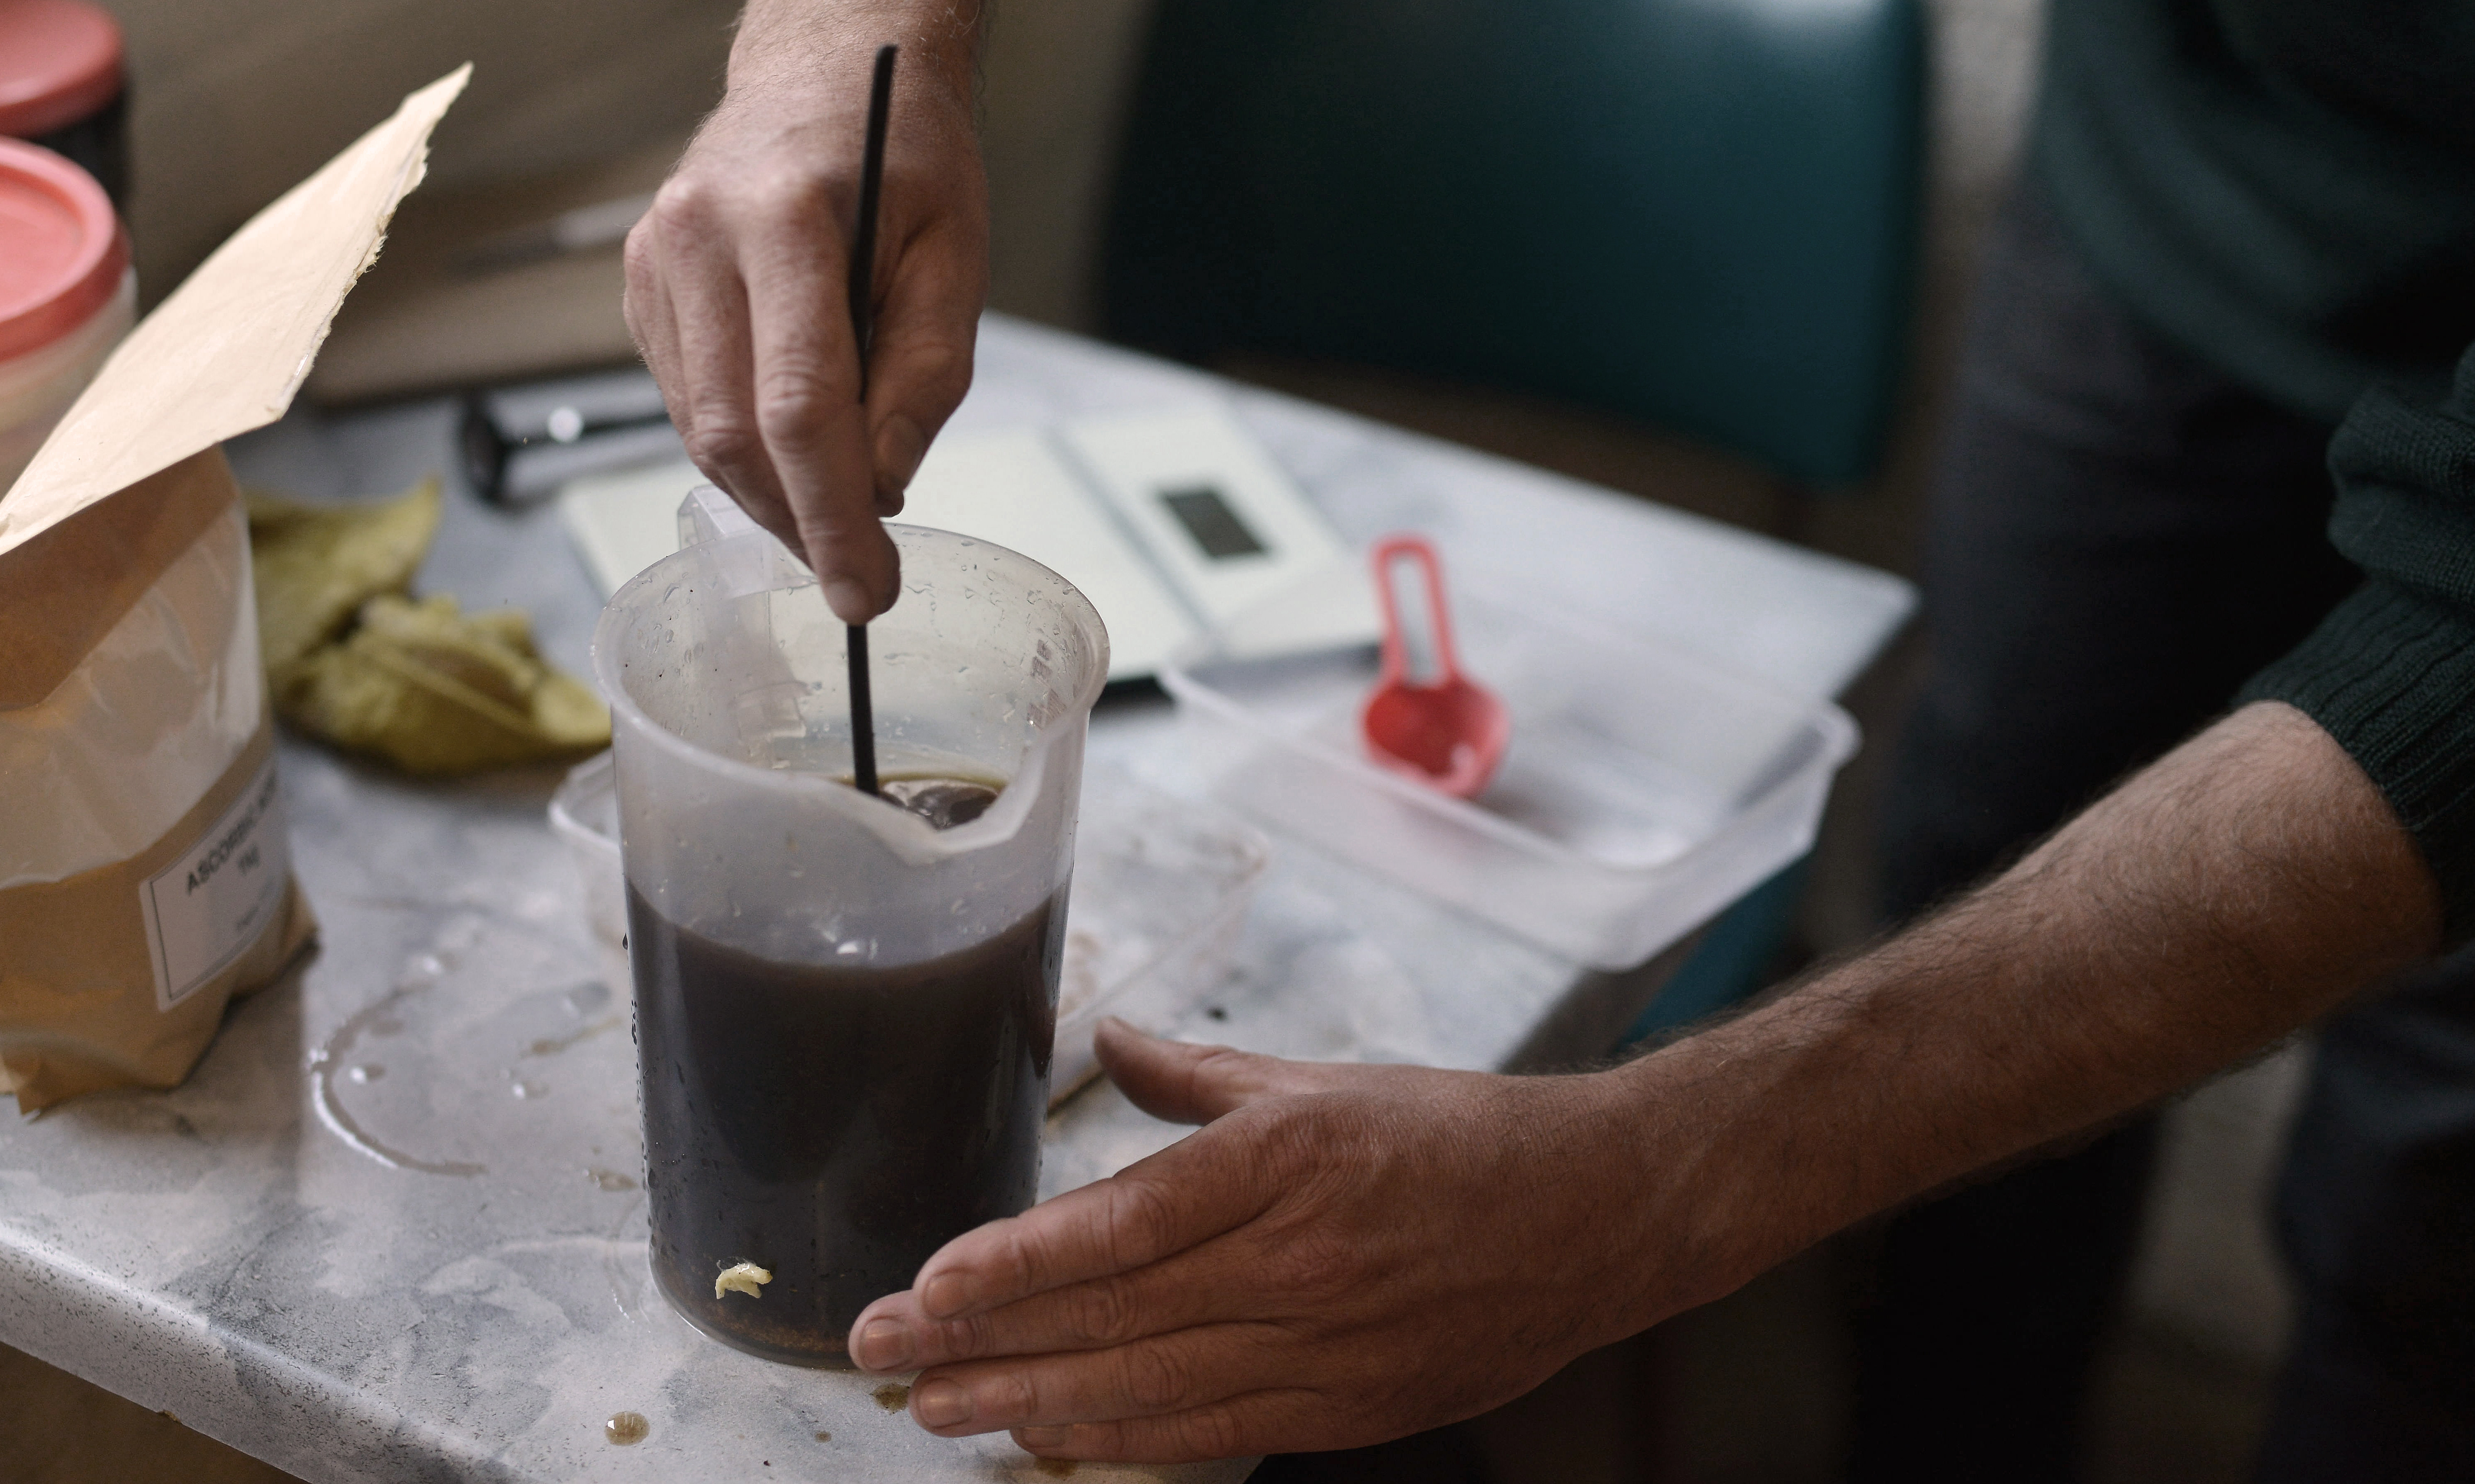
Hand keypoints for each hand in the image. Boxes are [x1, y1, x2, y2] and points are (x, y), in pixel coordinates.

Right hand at [622, 50, 985, 621]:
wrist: (827, 64)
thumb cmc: (905, 152)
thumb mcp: (954, 252)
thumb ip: (924, 372)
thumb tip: (882, 486)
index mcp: (781, 218)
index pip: (796, 406)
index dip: (833, 515)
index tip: (870, 590)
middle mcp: (695, 237)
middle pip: (734, 432)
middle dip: (799, 522)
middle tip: (861, 573)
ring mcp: (653, 259)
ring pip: (701, 428)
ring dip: (769, 491)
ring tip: (840, 506)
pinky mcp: (639, 282)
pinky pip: (687, 398)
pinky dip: (742, 444)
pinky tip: (794, 441)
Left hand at [846, 1020, 1689, 1462]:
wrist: (1593, 1215)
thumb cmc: (1454, 1135)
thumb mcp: (1319, 1081)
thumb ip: (1198, 1078)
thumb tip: (1107, 1036)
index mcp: (1286, 1160)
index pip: (1121, 1224)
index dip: (1016, 1263)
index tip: (929, 1283)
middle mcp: (1297, 1259)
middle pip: (1112, 1314)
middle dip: (982, 1342)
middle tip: (881, 1354)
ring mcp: (1322, 1345)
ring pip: (1147, 1386)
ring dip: (1028, 1401)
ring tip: (934, 1408)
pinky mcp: (1347, 1408)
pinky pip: (1210, 1430)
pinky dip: (1120, 1436)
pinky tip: (1046, 1437)